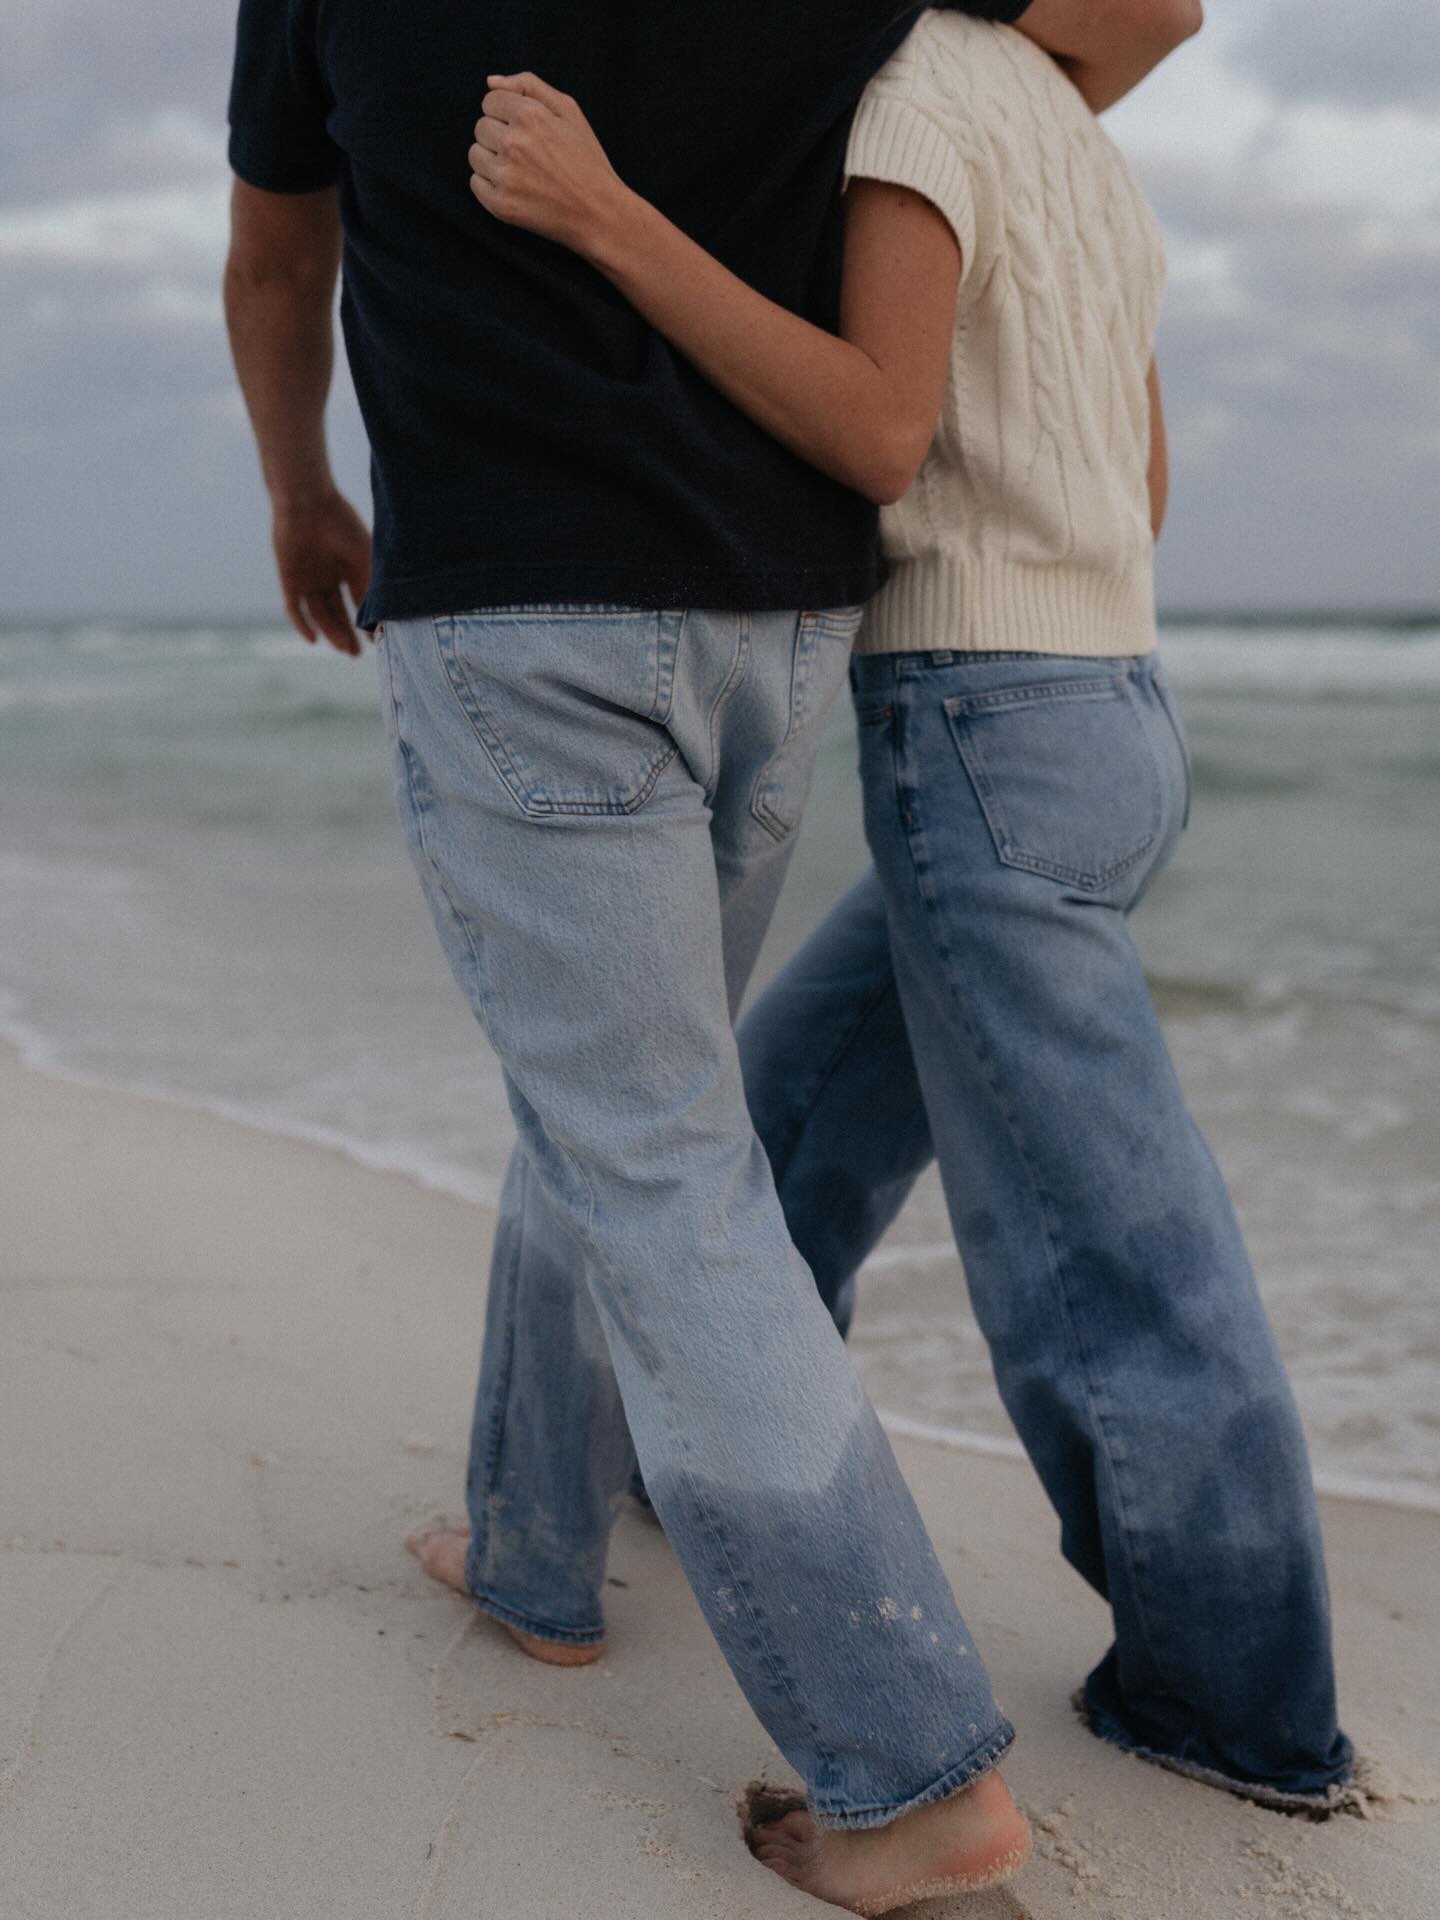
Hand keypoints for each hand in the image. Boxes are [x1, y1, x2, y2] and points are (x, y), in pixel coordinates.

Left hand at [271, 488, 372, 656]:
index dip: (367, 622)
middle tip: (357, 655)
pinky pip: (295, 608)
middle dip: (347, 634)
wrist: (307, 503)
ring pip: (320, 614)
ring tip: (345, 648)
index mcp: (348, 567)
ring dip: (331, 632)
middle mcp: (329, 576)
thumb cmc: (341, 525)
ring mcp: (309, 579)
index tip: (377, 641)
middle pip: (338, 612)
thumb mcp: (364, 558)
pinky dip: (303, 625)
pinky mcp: (289, 579)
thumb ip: (371, 587)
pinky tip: (314, 640)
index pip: (359, 601)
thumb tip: (381, 618)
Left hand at [469, 72, 628, 258]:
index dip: (506, 114)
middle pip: (481, 127)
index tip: (526, 131)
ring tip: (520, 171)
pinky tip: (514, 188)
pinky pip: (475, 183)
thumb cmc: (586, 159)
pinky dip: (490, 184)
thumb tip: (490, 81)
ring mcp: (505, 176)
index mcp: (528, 115)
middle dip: (499, 135)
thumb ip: (528, 85)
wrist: (599, 213)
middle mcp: (513, 144)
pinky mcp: (501, 205)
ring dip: (492, 160)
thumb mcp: (568, 110)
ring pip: (475, 155)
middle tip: (527, 154)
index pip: (489, 102)